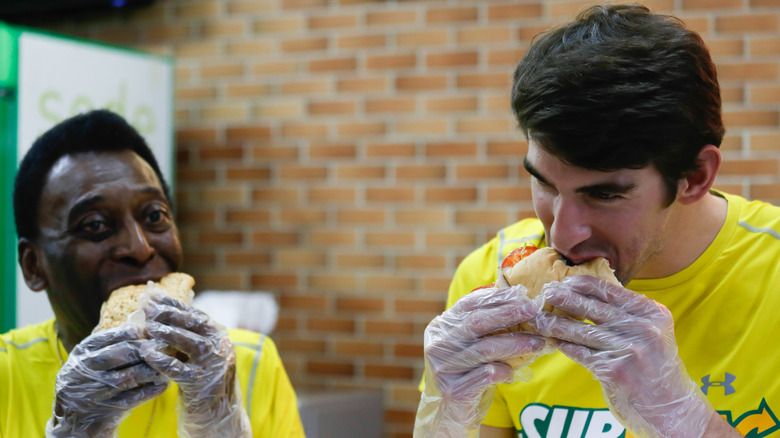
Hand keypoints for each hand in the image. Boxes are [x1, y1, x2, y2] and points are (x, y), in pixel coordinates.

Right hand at [46, 326, 167, 437]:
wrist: (74, 426)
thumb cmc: (89, 386)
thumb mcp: (89, 363)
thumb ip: (108, 344)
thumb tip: (136, 319)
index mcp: (79, 357)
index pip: (103, 338)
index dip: (127, 332)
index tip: (146, 330)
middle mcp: (82, 373)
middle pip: (118, 355)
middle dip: (143, 349)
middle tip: (162, 345)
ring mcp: (93, 393)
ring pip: (128, 377)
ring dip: (151, 370)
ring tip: (166, 365)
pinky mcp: (105, 411)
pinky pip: (133, 398)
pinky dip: (150, 390)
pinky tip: (163, 384)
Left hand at [140, 295, 250, 437]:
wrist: (218, 414)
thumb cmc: (201, 382)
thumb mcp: (199, 356)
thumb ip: (187, 337)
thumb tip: (160, 313)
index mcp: (219, 336)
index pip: (196, 314)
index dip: (174, 304)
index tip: (153, 296)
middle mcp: (221, 347)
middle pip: (195, 324)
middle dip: (170, 314)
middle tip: (148, 309)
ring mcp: (213, 365)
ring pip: (191, 343)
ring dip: (167, 333)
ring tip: (146, 327)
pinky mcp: (202, 384)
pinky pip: (179, 369)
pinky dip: (161, 360)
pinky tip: (147, 353)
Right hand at [414, 285, 548, 437]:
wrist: (449, 413)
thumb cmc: (465, 372)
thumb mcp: (468, 345)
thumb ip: (483, 326)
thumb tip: (518, 299)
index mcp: (439, 328)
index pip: (468, 305)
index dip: (496, 298)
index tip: (522, 294)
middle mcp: (437, 345)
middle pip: (477, 323)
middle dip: (508, 314)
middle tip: (533, 310)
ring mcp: (444, 368)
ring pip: (485, 349)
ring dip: (516, 343)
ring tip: (539, 342)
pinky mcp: (455, 390)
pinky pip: (487, 375)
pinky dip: (505, 370)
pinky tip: (515, 371)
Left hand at [532, 275, 714, 437]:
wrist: (671, 407)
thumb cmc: (655, 367)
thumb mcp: (652, 332)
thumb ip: (627, 313)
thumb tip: (588, 292)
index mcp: (652, 312)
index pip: (609, 290)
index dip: (582, 284)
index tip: (564, 281)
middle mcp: (643, 328)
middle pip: (593, 309)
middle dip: (565, 299)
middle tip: (545, 293)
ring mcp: (630, 350)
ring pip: (583, 331)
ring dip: (557, 324)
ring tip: (540, 319)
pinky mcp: (616, 371)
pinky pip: (582, 354)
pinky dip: (565, 347)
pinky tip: (553, 342)